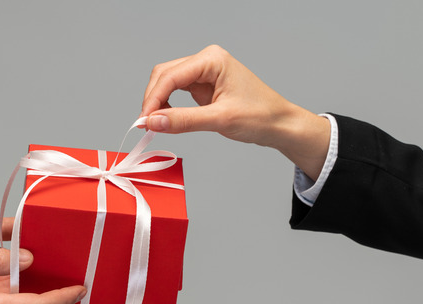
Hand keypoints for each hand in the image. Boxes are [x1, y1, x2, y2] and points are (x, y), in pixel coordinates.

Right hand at [140, 45, 329, 179]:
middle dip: (152, 99)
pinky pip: (176, 91)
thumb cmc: (261, 116)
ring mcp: (204, 72)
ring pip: (168, 82)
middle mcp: (206, 61)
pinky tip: (166, 119)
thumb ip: (183, 121)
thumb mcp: (220, 120)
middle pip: (165, 75)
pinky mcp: (203, 85)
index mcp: (212, 60)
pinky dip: (167, 105)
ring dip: (158, 102)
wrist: (279, 124)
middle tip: (146, 124)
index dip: (153, 99)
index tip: (144, 121)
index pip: (171, 76)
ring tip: (155, 124)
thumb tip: (153, 122)